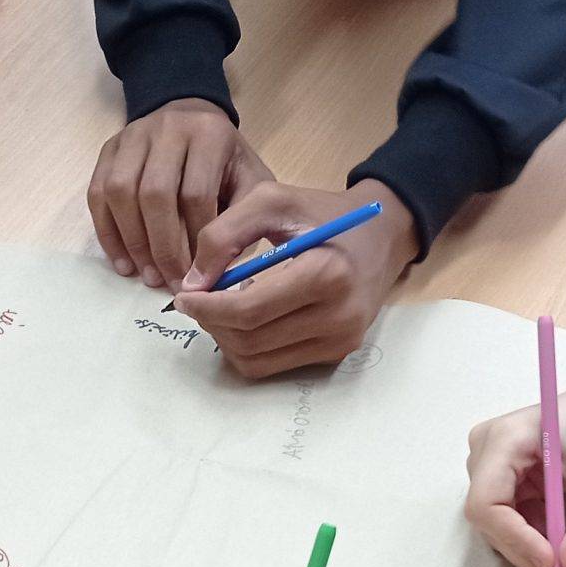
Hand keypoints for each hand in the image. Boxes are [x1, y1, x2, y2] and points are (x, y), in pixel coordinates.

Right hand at [86, 99, 274, 287]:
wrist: (196, 120)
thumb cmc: (227, 163)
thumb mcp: (252, 184)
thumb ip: (242, 222)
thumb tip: (213, 272)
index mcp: (209, 134)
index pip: (195, 194)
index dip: (195, 241)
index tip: (199, 276)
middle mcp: (168, 128)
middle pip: (155, 193)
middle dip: (162, 246)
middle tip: (169, 281)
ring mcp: (133, 136)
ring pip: (120, 192)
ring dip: (132, 241)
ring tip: (146, 275)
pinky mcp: (110, 149)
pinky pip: (97, 193)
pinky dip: (107, 232)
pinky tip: (123, 261)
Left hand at [172, 179, 416, 378]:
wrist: (381, 235)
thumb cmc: (323, 213)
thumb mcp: (273, 200)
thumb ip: (224, 233)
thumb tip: (191, 283)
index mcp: (327, 273)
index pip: (250, 310)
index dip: (207, 307)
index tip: (184, 295)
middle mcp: (339, 316)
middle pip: (250, 339)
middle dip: (212, 322)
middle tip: (197, 300)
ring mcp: (340, 341)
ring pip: (257, 360)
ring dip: (225, 339)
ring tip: (219, 308)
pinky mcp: (337, 354)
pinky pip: (274, 366)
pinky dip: (247, 348)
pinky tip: (245, 320)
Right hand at [463, 374, 565, 566]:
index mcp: (504, 439)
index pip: (487, 502)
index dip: (515, 538)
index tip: (551, 562)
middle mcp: (485, 452)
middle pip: (491, 519)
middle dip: (528, 551)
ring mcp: (489, 466)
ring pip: (500, 524)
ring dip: (534, 549)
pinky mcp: (502, 480)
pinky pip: (511, 519)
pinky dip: (537, 538)